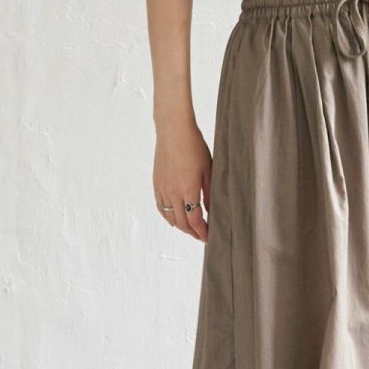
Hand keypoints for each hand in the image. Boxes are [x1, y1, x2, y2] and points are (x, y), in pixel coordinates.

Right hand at [153, 119, 211, 242]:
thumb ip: (210, 193)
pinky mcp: (156, 184)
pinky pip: (161, 208)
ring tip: (192, 229)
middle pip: (182, 223)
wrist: (173, 130)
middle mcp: (172, 192)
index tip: (210, 237)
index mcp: (188, 189)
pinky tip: (175, 219)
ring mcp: (162, 189)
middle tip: (203, 236)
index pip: (194, 220)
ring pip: (170, 217)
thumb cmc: (194, 147)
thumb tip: (212, 212)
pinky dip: (168, 217)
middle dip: (193, 233)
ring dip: (181, 227)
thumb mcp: (208, 170)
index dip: (202, 232)